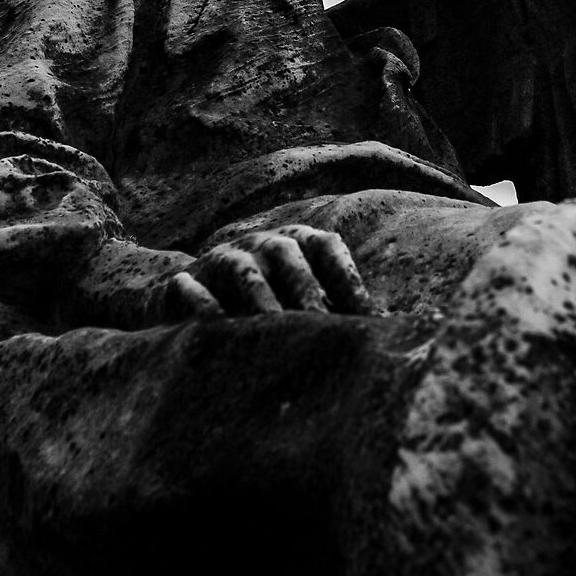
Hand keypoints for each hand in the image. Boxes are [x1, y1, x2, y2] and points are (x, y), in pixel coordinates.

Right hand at [155, 225, 372, 318]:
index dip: (349, 279)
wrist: (186, 296)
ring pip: (243, 271)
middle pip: (288, 256)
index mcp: (296, 243)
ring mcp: (220, 259)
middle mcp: (261, 244)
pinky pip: (190, 288)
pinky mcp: (182, 282)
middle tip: (323, 327)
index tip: (368, 319)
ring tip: (274, 328)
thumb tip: (393, 332)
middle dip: (307, 290)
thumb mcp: (302, 300)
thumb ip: (339, 309)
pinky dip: (202, 304)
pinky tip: (215, 327)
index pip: (327, 247)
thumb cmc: (264, 304)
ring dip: (260, 298)